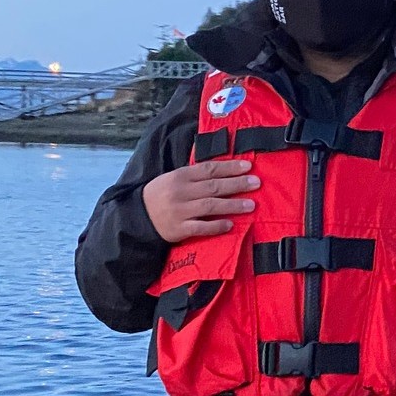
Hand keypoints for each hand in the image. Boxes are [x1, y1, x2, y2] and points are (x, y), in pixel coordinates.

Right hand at [141, 158, 260, 242]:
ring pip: (210, 206)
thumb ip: (196, 176)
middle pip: (214, 187)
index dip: (230, 167)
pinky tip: (230, 225)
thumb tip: (225, 171)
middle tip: (256, 183)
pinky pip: (201, 227)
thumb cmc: (161, 195)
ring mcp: (180, 211)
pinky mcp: (179, 229)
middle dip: (237, 184)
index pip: (209, 169)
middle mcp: (181, 192)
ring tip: (251, 205)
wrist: (139, 216)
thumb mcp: (174, 178)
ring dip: (232, 205)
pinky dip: (216, 226)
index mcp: (180, 176)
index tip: (248, 166)